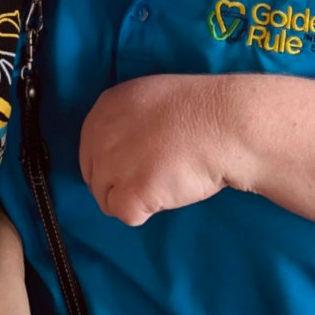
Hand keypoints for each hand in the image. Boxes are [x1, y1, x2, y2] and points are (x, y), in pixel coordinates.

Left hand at [79, 74, 240, 224]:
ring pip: (107, 199)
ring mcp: (112, 166)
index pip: (89, 150)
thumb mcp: (150, 99)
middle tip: (151, 180)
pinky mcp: (130, 194)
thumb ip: (129, 121)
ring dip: (132, 198)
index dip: (111, 164)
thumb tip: (123, 147)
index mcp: (105, 108)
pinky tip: (168, 193)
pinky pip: (127, 215)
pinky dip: (146, 211)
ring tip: (165, 183)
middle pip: (94, 177)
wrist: (225, 124)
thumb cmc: (200, 109)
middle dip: (118, 183)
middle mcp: (99, 136)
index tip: (133, 168)